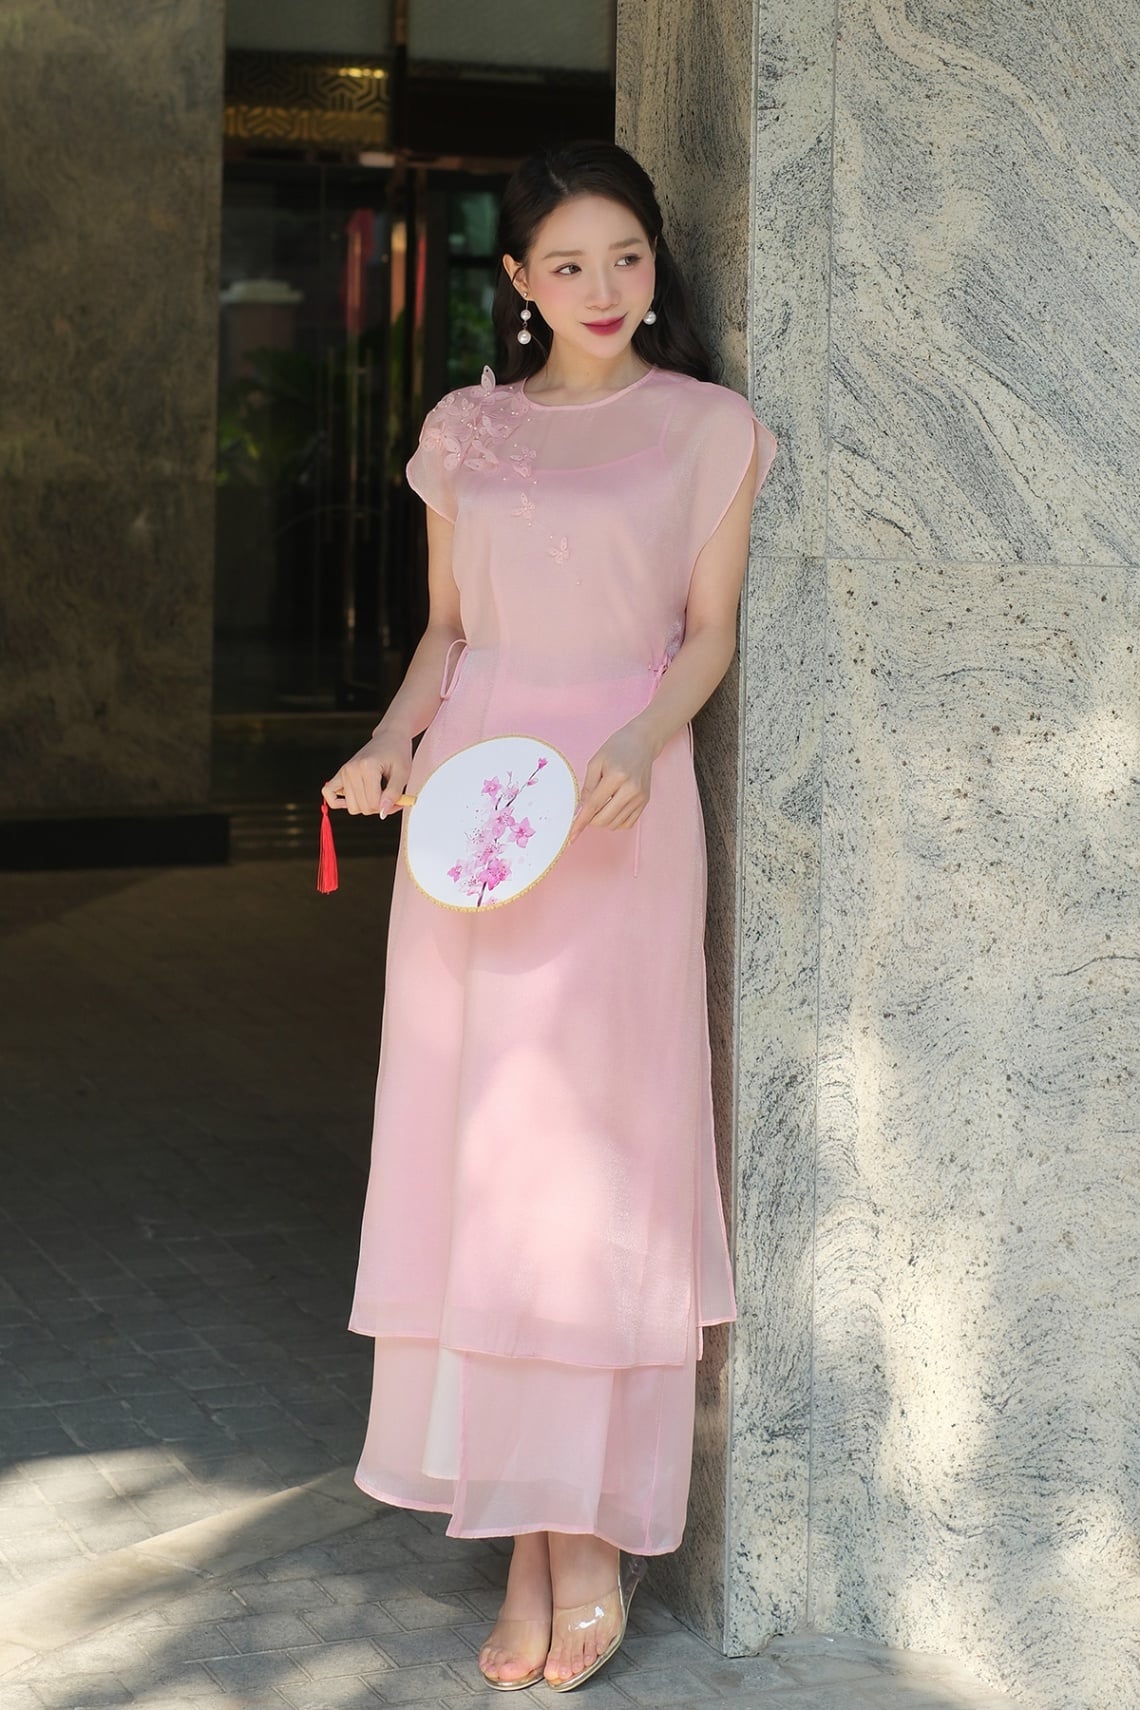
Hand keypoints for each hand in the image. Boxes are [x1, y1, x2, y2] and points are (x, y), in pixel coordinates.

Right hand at [322, 725, 412, 816]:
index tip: (399, 800)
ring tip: (378, 795)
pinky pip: (329, 794)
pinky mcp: (339, 774)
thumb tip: (382, 813)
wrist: (389, 738)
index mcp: (368, 767)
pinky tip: (354, 799)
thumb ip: (394, 794)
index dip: (389, 807)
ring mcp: (343, 772)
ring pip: (351, 807)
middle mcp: (351, 769)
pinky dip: (338, 802)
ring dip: (366, 807)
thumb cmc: (398, 754)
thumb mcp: (403, 774)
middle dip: (378, 807)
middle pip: (362, 808)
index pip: (374, 803)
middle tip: (390, 797)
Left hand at [569, 724, 654, 842]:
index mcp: (616, 776)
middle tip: (586, 811)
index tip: (572, 835)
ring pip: (615, 824)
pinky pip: (627, 824)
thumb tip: (580, 810)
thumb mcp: (595, 762)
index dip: (581, 821)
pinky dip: (615, 822)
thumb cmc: (616, 748)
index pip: (594, 805)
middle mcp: (631, 789)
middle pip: (604, 818)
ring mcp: (640, 797)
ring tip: (600, 805)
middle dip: (590, 821)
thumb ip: (587, 787)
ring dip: (602, 821)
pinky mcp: (645, 802)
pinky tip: (611, 809)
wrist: (642, 743)